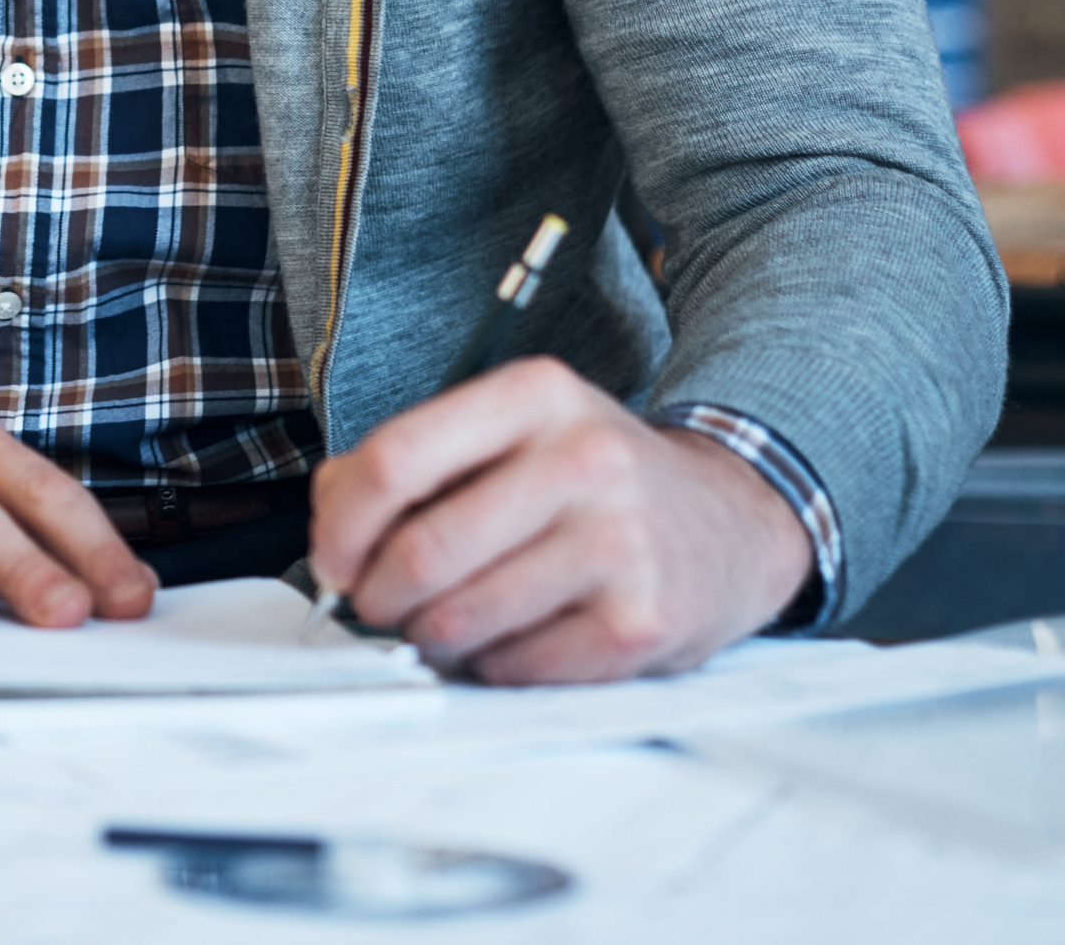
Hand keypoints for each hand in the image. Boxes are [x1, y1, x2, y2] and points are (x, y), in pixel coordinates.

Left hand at [304, 358, 812, 683]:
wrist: (732, 522)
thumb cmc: (593, 481)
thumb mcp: (513, 432)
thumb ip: (413, 462)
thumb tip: (332, 533)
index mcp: (535, 397)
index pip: (396, 459)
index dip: (342, 523)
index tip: (333, 559)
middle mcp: (584, 461)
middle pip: (422, 551)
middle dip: (378, 595)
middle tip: (381, 603)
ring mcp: (619, 545)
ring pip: (460, 619)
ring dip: (430, 636)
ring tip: (446, 620)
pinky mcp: (640, 624)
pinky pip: (513, 667)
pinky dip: (490, 665)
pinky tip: (511, 638)